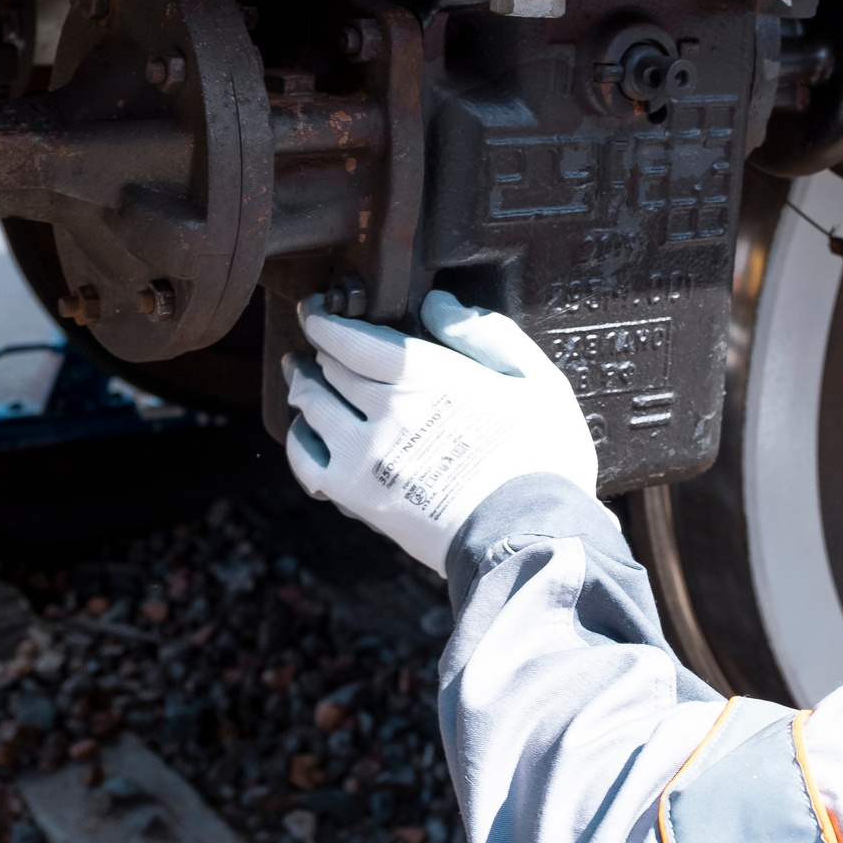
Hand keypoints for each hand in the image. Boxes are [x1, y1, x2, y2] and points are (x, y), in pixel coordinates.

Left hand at [283, 290, 604, 572]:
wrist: (529, 537)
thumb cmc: (543, 459)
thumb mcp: (537, 380)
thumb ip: (487, 335)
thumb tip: (437, 304)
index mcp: (424, 375)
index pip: (351, 338)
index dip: (324, 321)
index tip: (315, 312)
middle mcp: (384, 409)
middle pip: (328, 369)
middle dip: (317, 350)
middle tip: (313, 343)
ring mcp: (365, 454)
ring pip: (311, 407)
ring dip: (301, 386)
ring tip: (299, 377)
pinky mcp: (358, 496)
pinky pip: (307, 461)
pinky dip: (300, 440)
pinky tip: (307, 432)